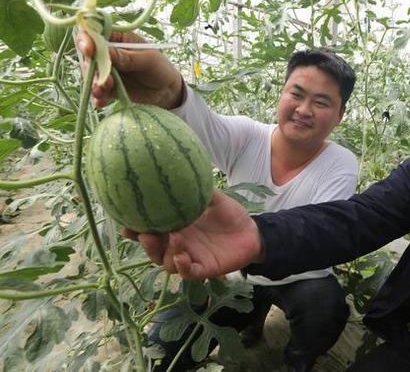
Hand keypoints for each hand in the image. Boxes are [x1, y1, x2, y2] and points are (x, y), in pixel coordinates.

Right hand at [75, 31, 183, 108]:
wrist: (167, 91)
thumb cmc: (161, 68)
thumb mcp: (148, 60)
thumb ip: (127, 57)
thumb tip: (106, 52)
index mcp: (117, 38)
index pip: (94, 33)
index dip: (86, 39)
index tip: (89, 50)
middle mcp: (107, 52)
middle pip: (87, 55)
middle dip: (90, 67)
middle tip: (102, 79)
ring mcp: (105, 70)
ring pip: (90, 74)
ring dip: (93, 83)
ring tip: (103, 91)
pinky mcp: (107, 86)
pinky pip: (97, 90)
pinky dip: (97, 96)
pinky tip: (100, 102)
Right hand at [123, 190, 263, 279]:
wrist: (252, 233)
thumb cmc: (231, 215)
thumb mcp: (215, 199)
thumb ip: (199, 189)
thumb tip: (183, 168)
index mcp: (176, 228)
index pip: (150, 230)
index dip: (135, 229)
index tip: (125, 222)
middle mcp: (178, 245)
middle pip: (153, 249)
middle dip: (145, 244)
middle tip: (143, 233)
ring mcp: (190, 258)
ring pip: (166, 262)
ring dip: (166, 252)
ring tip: (173, 238)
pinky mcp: (203, 270)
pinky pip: (187, 273)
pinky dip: (181, 267)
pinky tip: (181, 256)